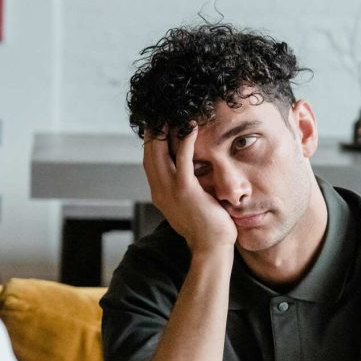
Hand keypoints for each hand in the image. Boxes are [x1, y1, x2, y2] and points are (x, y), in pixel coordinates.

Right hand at [142, 124, 235, 253]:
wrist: (211, 247)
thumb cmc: (207, 227)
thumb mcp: (190, 205)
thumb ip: (185, 188)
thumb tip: (192, 174)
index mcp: (160, 194)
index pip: (150, 162)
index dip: (151, 143)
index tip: (156, 126)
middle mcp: (159, 190)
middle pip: (150, 154)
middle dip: (153, 132)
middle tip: (159, 112)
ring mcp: (170, 190)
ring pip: (160, 154)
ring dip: (164, 131)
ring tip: (171, 112)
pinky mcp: (185, 190)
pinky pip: (183, 160)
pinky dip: (185, 141)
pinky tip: (191, 125)